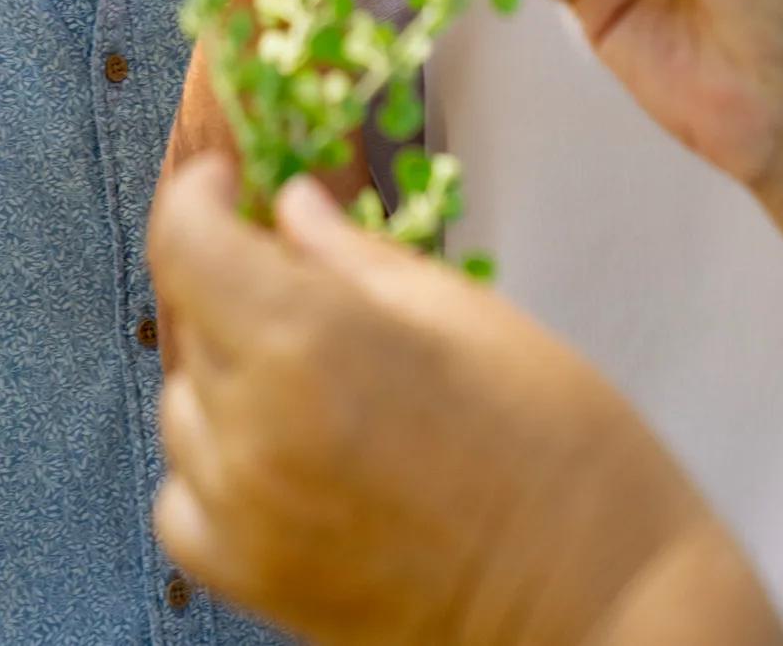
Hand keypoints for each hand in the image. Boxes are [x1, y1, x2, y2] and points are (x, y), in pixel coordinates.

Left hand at [148, 157, 772, 645]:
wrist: (599, 601)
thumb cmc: (556, 444)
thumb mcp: (461, 309)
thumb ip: (352, 253)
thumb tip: (290, 205)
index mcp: (307, 339)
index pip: (186, 238)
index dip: (201, 193)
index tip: (232, 182)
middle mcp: (255, 425)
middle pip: (191, 314)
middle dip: (233, 278)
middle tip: (301, 275)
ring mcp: (245, 513)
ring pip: (184, 403)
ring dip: (226, 369)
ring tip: (311, 370)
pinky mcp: (255, 583)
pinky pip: (183, 499)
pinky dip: (212, 465)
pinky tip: (278, 450)